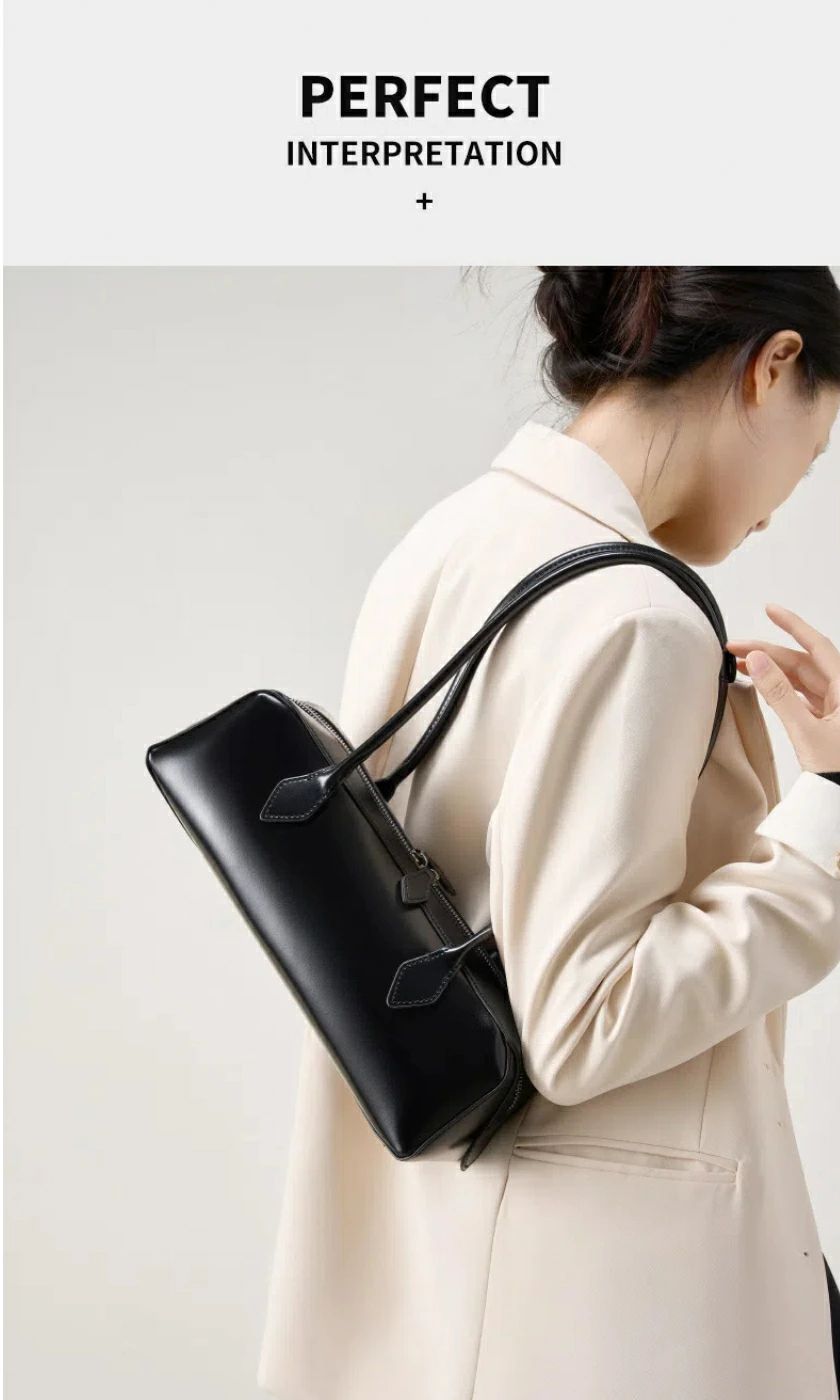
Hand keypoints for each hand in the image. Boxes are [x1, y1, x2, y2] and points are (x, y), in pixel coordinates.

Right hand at [726, 604, 839, 772]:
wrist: (839, 805)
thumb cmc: (838, 773)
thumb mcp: (806, 731)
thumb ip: (779, 694)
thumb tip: (757, 659)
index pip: (817, 646)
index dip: (792, 625)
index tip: (770, 609)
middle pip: (804, 663)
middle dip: (770, 652)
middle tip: (734, 648)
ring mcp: (837, 710)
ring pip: (802, 680)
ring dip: (773, 670)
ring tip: (741, 664)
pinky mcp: (828, 725)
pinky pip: (803, 697)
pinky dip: (781, 689)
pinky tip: (762, 685)